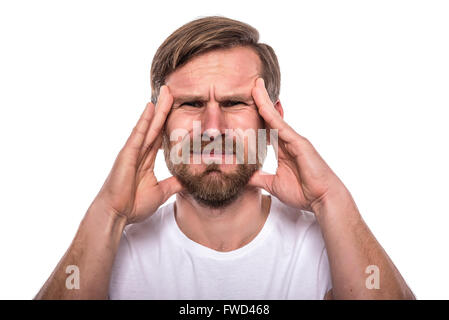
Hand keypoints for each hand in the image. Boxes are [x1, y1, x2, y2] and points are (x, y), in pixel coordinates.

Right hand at [93, 86, 182, 223]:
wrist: (116, 214)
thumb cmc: (133, 205)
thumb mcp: (161, 193)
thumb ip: (173, 184)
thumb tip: (187, 180)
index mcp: (146, 160)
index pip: (160, 137)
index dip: (168, 122)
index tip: (177, 109)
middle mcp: (139, 152)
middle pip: (155, 126)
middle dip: (163, 108)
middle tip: (171, 91)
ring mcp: (132, 151)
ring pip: (149, 125)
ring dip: (157, 108)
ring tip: (165, 92)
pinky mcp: (127, 154)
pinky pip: (138, 134)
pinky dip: (145, 120)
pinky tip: (151, 107)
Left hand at [249, 78, 345, 211]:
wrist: (322, 200)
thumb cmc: (303, 192)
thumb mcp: (273, 184)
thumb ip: (258, 178)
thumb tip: (243, 177)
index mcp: (283, 149)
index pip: (266, 128)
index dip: (257, 116)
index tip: (245, 105)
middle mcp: (288, 141)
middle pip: (270, 117)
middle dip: (261, 101)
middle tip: (251, 85)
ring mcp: (295, 140)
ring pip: (275, 118)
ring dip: (265, 101)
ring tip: (256, 86)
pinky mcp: (300, 143)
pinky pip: (282, 127)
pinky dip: (272, 116)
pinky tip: (263, 105)